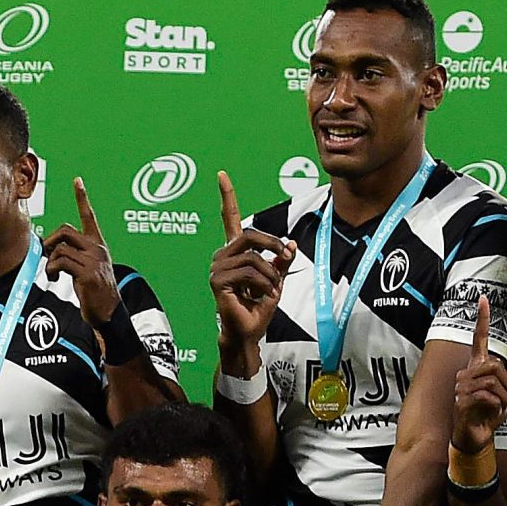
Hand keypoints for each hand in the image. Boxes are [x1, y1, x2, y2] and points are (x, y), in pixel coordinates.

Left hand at [45, 178, 123, 324]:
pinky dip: (51, 269)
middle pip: (65, 230)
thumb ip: (74, 255)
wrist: (108, 311)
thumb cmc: (95, 291)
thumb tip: (51, 249)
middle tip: (48, 255)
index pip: (89, 216)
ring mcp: (93, 260)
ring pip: (60, 248)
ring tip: (52, 273)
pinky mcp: (87, 273)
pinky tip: (54, 278)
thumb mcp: (88, 267)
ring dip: (50, 261)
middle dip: (50, 241)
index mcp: (97, 244)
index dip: (82, 197)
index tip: (77, 180)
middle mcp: (97, 248)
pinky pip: (60, 262)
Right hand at [209, 171, 295, 349]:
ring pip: (254, 257)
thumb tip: (289, 245)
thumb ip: (281, 260)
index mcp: (235, 251)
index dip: (226, 196)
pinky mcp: (218, 281)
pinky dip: (265, 284)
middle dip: (273, 245)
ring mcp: (217, 267)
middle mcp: (222, 256)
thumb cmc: (258, 306)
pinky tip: (264, 295)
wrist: (249, 331)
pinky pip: (250, 272)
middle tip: (285, 259)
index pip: (228, 218)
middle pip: (250, 234)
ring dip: (271, 274)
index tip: (221, 174)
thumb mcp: (277, 278)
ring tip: (271, 289)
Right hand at [449, 296, 506, 457]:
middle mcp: (467, 374)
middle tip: (505, 398)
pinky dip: (498, 406)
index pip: (479, 340)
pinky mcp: (462, 401)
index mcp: (477, 368)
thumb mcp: (506, 396)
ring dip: (504, 396)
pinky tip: (492, 413)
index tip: (483, 299)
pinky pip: (489, 395)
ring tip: (498, 407)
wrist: (474, 436)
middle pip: (495, 365)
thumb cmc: (487, 415)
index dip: (482, 319)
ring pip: (494, 381)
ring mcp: (462, 387)